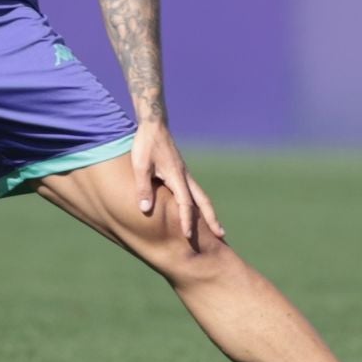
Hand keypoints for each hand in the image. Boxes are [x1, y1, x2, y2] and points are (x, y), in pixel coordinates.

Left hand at [130, 120, 225, 246]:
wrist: (154, 125)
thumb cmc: (145, 145)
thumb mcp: (140, 166)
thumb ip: (143, 187)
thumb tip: (146, 209)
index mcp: (176, 177)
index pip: (185, 203)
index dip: (186, 220)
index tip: (187, 236)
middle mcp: (185, 177)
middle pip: (203, 201)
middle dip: (212, 219)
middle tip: (222, 236)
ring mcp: (184, 175)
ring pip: (201, 197)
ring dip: (209, 213)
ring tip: (216, 228)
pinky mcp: (181, 173)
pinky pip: (195, 192)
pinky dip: (200, 204)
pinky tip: (199, 211)